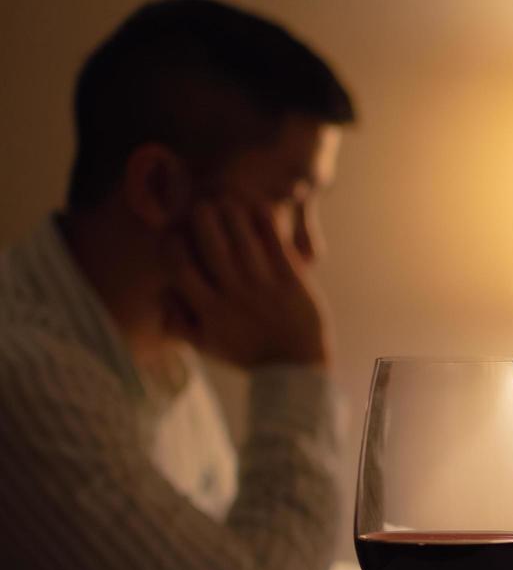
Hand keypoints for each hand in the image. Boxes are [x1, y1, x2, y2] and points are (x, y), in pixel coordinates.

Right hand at [163, 199, 330, 367]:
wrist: (296, 369)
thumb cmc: (248, 355)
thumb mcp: (207, 347)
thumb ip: (179, 323)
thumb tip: (160, 296)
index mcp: (210, 311)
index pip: (179, 268)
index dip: (171, 243)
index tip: (173, 231)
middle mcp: (235, 297)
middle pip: (210, 246)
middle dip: (201, 219)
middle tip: (200, 204)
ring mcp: (265, 288)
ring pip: (242, 240)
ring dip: (232, 213)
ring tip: (225, 200)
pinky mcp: (293, 282)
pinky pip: (275, 244)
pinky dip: (264, 222)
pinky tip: (258, 206)